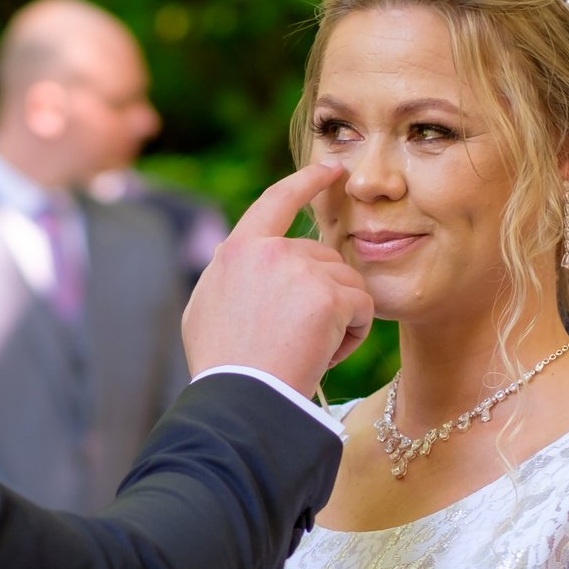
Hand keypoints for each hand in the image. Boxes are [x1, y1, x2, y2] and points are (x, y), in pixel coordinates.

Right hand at [182, 162, 373, 398]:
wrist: (240, 400)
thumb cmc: (221, 367)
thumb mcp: (206, 310)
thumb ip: (231, 276)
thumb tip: (239, 259)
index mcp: (237, 251)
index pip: (277, 200)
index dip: (307, 182)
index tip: (331, 169)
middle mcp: (270, 251)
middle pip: (322, 257)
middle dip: (323, 295)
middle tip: (299, 340)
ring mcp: (301, 271)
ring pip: (346, 282)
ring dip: (339, 318)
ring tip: (308, 352)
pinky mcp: (331, 296)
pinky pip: (362, 307)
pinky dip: (353, 334)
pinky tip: (325, 355)